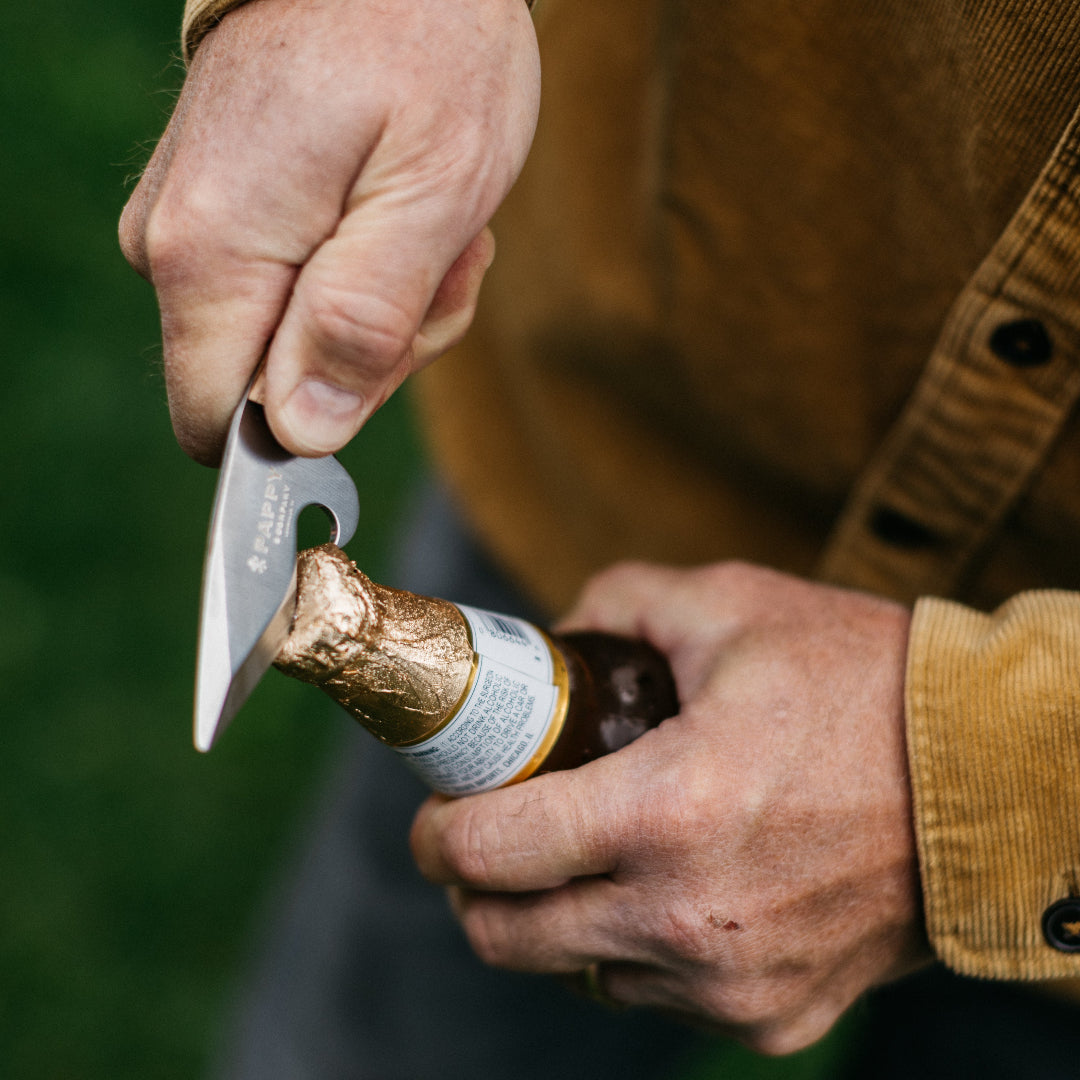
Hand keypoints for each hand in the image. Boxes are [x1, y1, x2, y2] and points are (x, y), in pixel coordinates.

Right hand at [120, 0, 538, 462]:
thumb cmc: (424, 48)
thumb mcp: (430, 196)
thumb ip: (361, 323)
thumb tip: (302, 431)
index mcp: (213, 258)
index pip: (224, 427)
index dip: (314, 424)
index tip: (388, 346)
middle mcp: (170, 250)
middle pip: (269, 394)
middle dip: (373, 354)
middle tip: (435, 266)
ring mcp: (189, 228)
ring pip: (288, 348)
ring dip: (381, 312)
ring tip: (423, 225)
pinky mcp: (216, 213)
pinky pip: (287, 295)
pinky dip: (360, 275)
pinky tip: (394, 211)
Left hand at [411, 561, 930, 1053]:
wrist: (992, 780)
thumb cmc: (865, 685)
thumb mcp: (730, 605)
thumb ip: (620, 602)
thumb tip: (560, 628)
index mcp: (666, 810)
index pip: (491, 852)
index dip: (438, 837)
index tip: (434, 820)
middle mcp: (688, 917)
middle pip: (511, 937)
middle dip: (475, 893)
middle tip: (484, 844)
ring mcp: (733, 983)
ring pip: (582, 971)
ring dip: (557, 921)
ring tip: (580, 858)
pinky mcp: (775, 1017)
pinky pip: (660, 995)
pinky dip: (636, 950)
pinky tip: (662, 893)